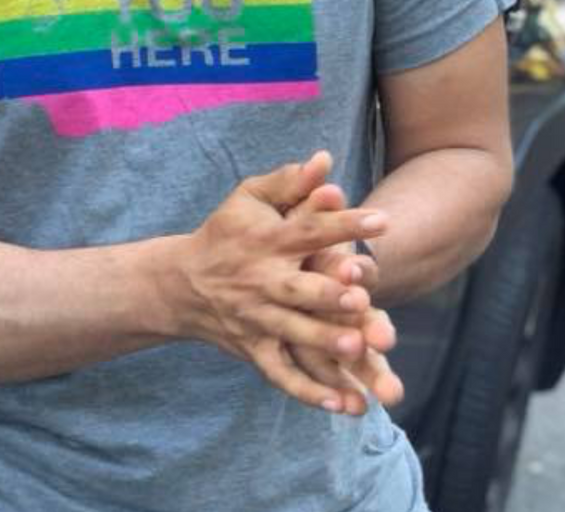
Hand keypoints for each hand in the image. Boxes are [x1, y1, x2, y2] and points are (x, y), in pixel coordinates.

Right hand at [174, 150, 389, 411]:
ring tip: (355, 347)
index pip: (308, 230)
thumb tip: (324, 159)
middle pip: (298, 289)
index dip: (344, 225)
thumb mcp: (249, 198)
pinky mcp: (254, 349)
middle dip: (327, 293)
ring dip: (323, 341)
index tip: (383, 221)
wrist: (181, 282)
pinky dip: (309, 392)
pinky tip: (344, 405)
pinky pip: (282, 375)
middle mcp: (262, 280)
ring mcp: (257, 318)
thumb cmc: (226, 233)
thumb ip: (289, 182)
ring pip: (293, 333)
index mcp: (266, 240)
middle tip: (360, 296)